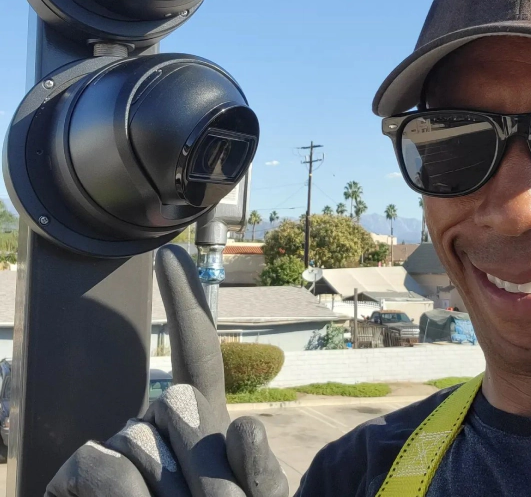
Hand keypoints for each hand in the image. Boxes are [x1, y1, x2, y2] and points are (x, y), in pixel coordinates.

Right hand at [45, 244, 288, 496]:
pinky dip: (106, 487)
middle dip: (189, 456)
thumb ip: (259, 474)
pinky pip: (95, 464)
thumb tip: (242, 426)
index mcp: (201, 419)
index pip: (196, 348)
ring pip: (135, 439)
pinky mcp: (77, 474)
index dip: (183, 299)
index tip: (168, 252)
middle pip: (172, 406)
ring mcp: (121, 446)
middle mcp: (157, 423)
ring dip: (159, 489)